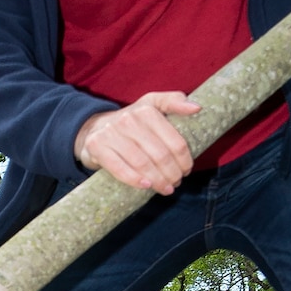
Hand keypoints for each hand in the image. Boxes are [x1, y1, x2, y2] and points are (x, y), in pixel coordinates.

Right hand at [75, 91, 200, 194]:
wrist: (93, 128)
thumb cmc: (131, 122)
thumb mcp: (152, 105)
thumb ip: (174, 102)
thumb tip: (197, 108)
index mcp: (147, 110)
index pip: (175, 141)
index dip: (184, 160)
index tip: (186, 170)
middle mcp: (129, 119)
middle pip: (160, 155)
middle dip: (172, 174)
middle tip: (176, 183)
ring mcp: (111, 133)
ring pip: (142, 163)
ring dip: (158, 180)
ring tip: (166, 189)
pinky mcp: (97, 146)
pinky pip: (119, 167)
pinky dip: (134, 179)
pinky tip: (146, 186)